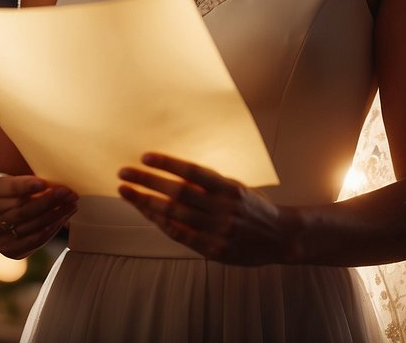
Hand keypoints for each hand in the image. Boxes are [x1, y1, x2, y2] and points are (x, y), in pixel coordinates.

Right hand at [0, 173, 77, 258]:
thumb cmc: (11, 189)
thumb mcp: (10, 174)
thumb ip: (25, 169)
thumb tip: (55, 160)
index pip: (6, 187)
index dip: (25, 186)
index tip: (45, 182)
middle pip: (20, 208)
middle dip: (48, 200)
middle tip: (68, 192)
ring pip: (28, 225)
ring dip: (54, 215)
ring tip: (71, 203)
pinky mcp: (6, 249)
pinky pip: (32, 240)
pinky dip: (51, 229)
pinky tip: (63, 217)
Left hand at [118, 153, 296, 265]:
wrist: (281, 237)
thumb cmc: (254, 208)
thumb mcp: (237, 188)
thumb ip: (209, 184)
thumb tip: (175, 175)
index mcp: (230, 189)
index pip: (193, 172)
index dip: (168, 164)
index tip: (145, 156)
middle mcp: (223, 209)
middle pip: (178, 193)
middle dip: (147, 182)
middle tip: (124, 173)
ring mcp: (218, 231)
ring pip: (174, 215)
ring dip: (146, 203)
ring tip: (126, 192)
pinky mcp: (214, 249)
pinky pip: (181, 235)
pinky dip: (161, 224)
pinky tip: (145, 213)